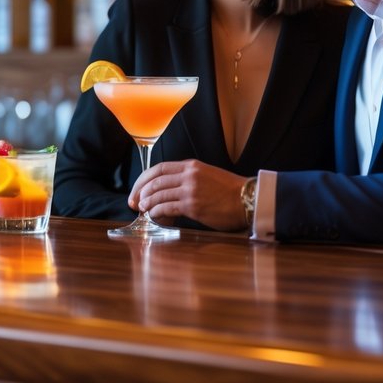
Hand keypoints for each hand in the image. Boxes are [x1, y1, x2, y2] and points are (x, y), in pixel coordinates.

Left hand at [129, 160, 249, 231]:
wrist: (249, 200)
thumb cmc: (230, 192)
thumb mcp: (207, 176)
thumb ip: (188, 178)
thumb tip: (167, 190)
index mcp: (191, 166)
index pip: (158, 169)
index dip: (143, 179)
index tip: (136, 190)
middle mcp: (188, 175)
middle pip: (154, 181)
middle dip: (139, 192)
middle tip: (133, 203)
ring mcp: (190, 190)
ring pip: (158, 194)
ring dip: (146, 203)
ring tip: (142, 210)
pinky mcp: (192, 205)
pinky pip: (166, 207)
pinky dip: (156, 212)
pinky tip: (154, 216)